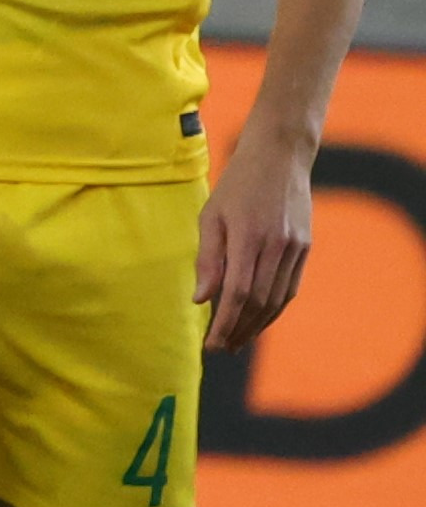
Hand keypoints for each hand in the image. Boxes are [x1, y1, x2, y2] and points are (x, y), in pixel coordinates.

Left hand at [199, 117, 316, 354]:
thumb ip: (207, 259)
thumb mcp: (210, 216)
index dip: (225, 323)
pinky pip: (290, 288)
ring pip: (278, 300)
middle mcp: (276, 246)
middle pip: (259, 303)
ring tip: (237, 341)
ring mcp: (295, 248)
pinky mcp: (305, 247)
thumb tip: (201, 299)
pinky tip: (258, 320)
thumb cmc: (235, 185)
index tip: (211, 344)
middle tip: (220, 349)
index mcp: (248, 237)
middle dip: (239, 331)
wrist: (279, 157)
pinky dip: (274, 309)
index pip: (238, 293)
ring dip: (257, 326)